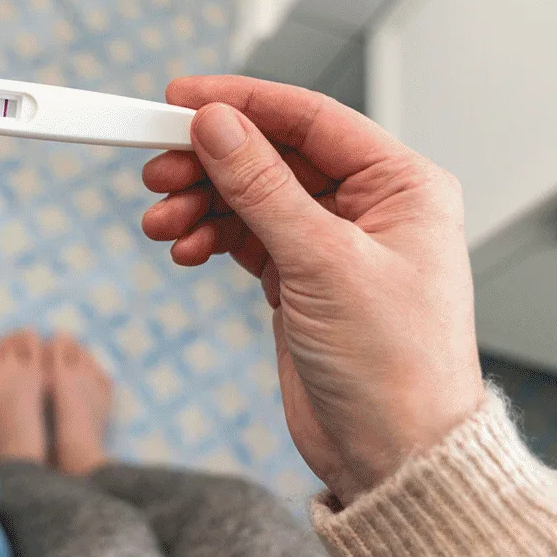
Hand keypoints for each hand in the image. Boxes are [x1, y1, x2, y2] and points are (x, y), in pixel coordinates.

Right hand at [142, 76, 484, 505]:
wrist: (393, 457)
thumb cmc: (394, 368)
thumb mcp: (324, 264)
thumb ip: (263, 189)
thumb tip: (216, 125)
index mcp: (401, 186)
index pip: (310, 119)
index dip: (242, 103)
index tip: (180, 98)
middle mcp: (370, 208)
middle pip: (273, 156)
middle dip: (211, 160)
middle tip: (155, 168)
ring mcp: (332, 246)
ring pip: (252, 198)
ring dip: (202, 203)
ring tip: (160, 222)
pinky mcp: (302, 282)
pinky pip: (246, 238)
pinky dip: (210, 237)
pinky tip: (184, 247)